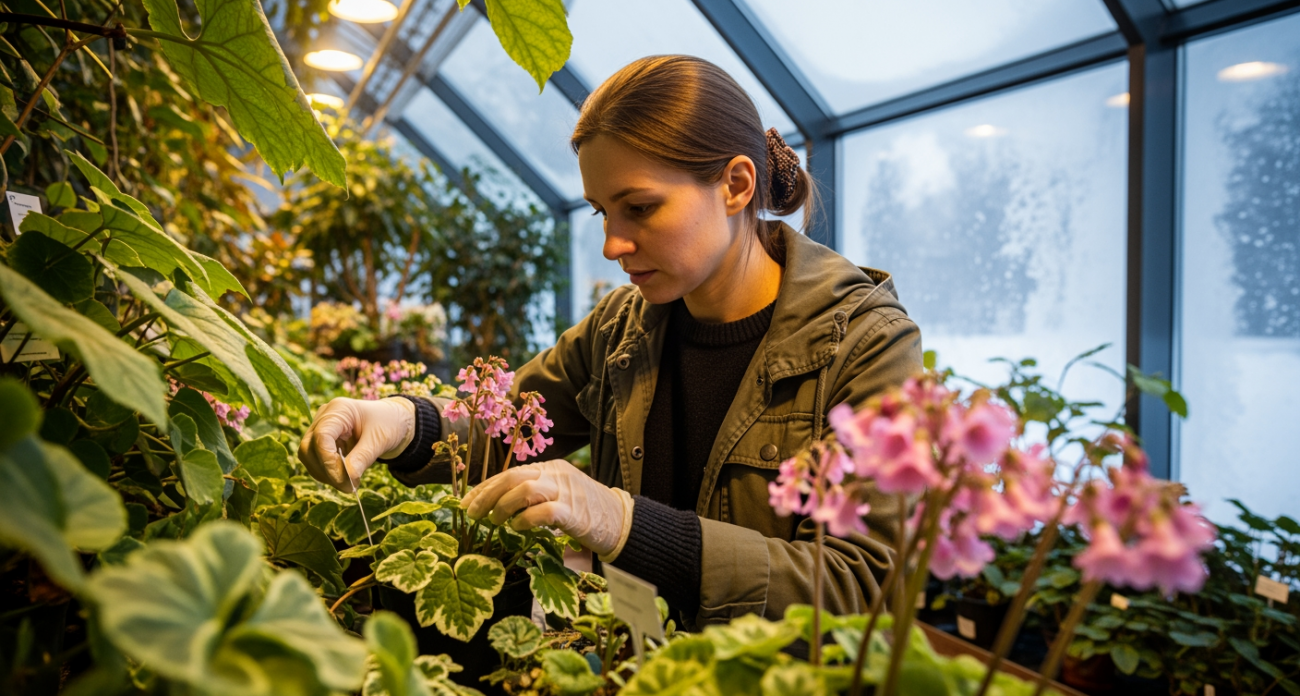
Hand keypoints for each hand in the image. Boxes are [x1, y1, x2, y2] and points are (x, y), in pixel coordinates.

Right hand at [298, 397, 414, 491]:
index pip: (321, 436)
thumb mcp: (380, 440)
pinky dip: (327, 473)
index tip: (344, 480)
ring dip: (326, 475)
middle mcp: (324, 417)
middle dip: (326, 471)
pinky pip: (315, 461)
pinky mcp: (321, 442)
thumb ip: (363, 457)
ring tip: (350, 484)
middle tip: (349, 487)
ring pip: (308, 457)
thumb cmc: (388, 424)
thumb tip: (348, 479)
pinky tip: (345, 477)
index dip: (328, 461)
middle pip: (309, 448)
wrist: (393, 421)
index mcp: (338, 409)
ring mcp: (319, 428)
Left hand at [463, 459, 633, 559]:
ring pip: (525, 490)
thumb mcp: (558, 494)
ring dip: (502, 507)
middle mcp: (556, 474)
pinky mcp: (574, 513)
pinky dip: (525, 520)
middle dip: (486, 496)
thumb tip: (496, 504)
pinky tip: (518, 528)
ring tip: (494, 522)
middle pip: (513, 477)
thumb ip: (533, 495)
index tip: (466, 503)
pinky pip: (543, 512)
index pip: (509, 472)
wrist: (622, 521)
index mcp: (550, 468)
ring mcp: (566, 492)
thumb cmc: (585, 513)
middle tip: (472, 514)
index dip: (484, 488)